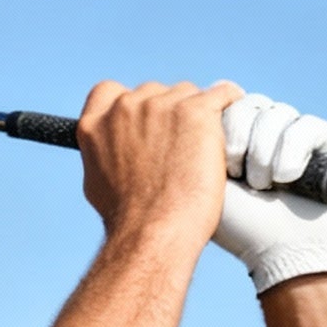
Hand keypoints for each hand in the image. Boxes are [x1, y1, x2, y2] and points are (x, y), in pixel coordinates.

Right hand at [78, 79, 243, 258]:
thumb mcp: (97, 183)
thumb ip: (105, 154)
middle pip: (154, 93)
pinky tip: (230, 121)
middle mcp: (124, 108)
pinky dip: (229, 105)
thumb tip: (115, 148)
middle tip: (177, 148)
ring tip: (200, 152)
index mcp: (95, 125)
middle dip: (166, 114)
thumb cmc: (127, 220)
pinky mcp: (196, 110)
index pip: (109, 92)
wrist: (153, 234)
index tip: (142, 119)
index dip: (128, 103)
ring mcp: (160, 105)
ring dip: (195, 115)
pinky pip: (222, 95)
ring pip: (187, 95)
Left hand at [213, 93, 326, 294]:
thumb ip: (198, 145)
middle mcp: (270, 133)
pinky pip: (305, 125)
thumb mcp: (207, 184)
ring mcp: (299, 135)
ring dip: (265, 155)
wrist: (285, 253)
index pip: (228, 104)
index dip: (225, 130)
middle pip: (250, 103)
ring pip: (276, 114)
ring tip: (267, 188)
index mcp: (240, 140)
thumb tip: (200, 103)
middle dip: (242, 142)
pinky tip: (289, 180)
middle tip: (243, 179)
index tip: (224, 168)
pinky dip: (292, 153)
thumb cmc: (242, 228)